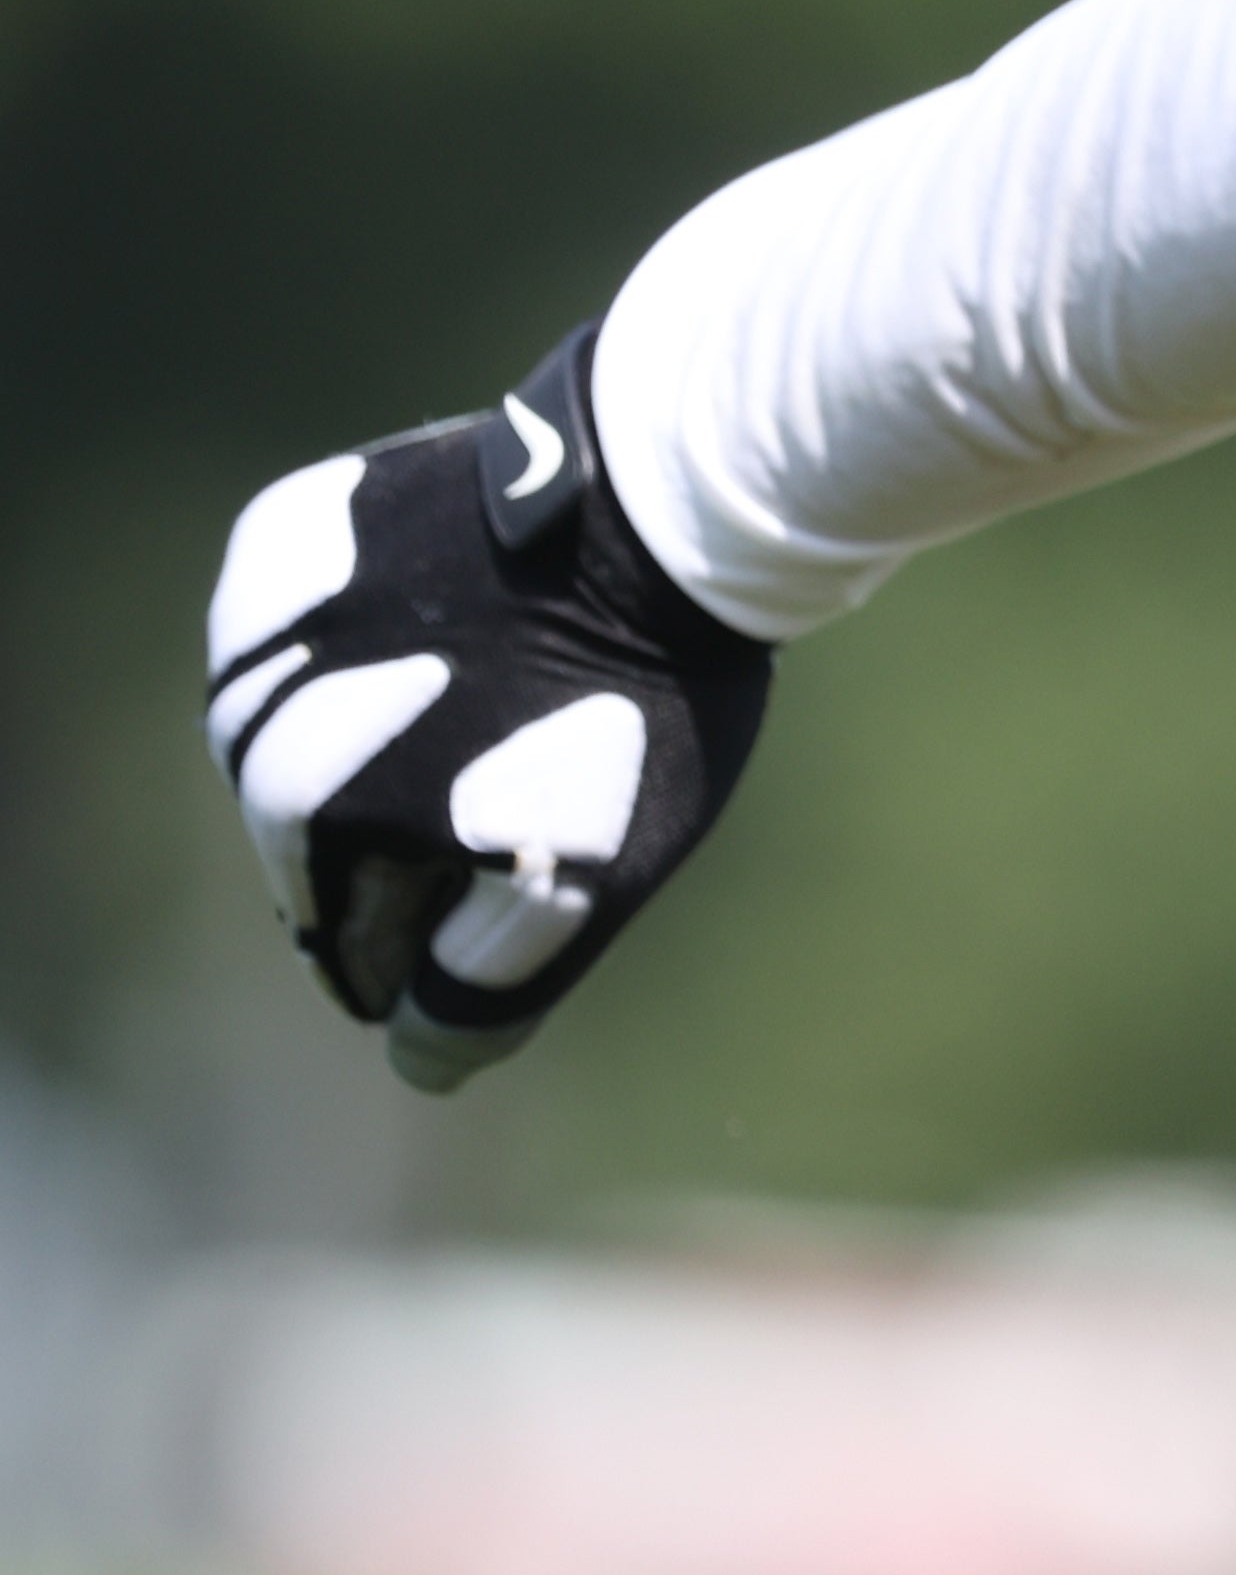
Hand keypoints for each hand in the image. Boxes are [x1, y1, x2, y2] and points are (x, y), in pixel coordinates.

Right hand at [200, 328, 772, 1088]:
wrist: (654, 508)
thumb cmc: (638, 709)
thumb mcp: (586, 883)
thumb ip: (489, 988)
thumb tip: (416, 1066)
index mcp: (298, 815)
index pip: (355, 950)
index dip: (452, 953)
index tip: (538, 900)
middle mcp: (243, 720)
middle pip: (324, 848)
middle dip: (419, 854)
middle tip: (540, 794)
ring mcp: (254, 622)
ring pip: (314, 738)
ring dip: (392, 751)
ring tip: (509, 713)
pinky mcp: (285, 537)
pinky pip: (321, 632)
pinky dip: (381, 649)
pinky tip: (467, 632)